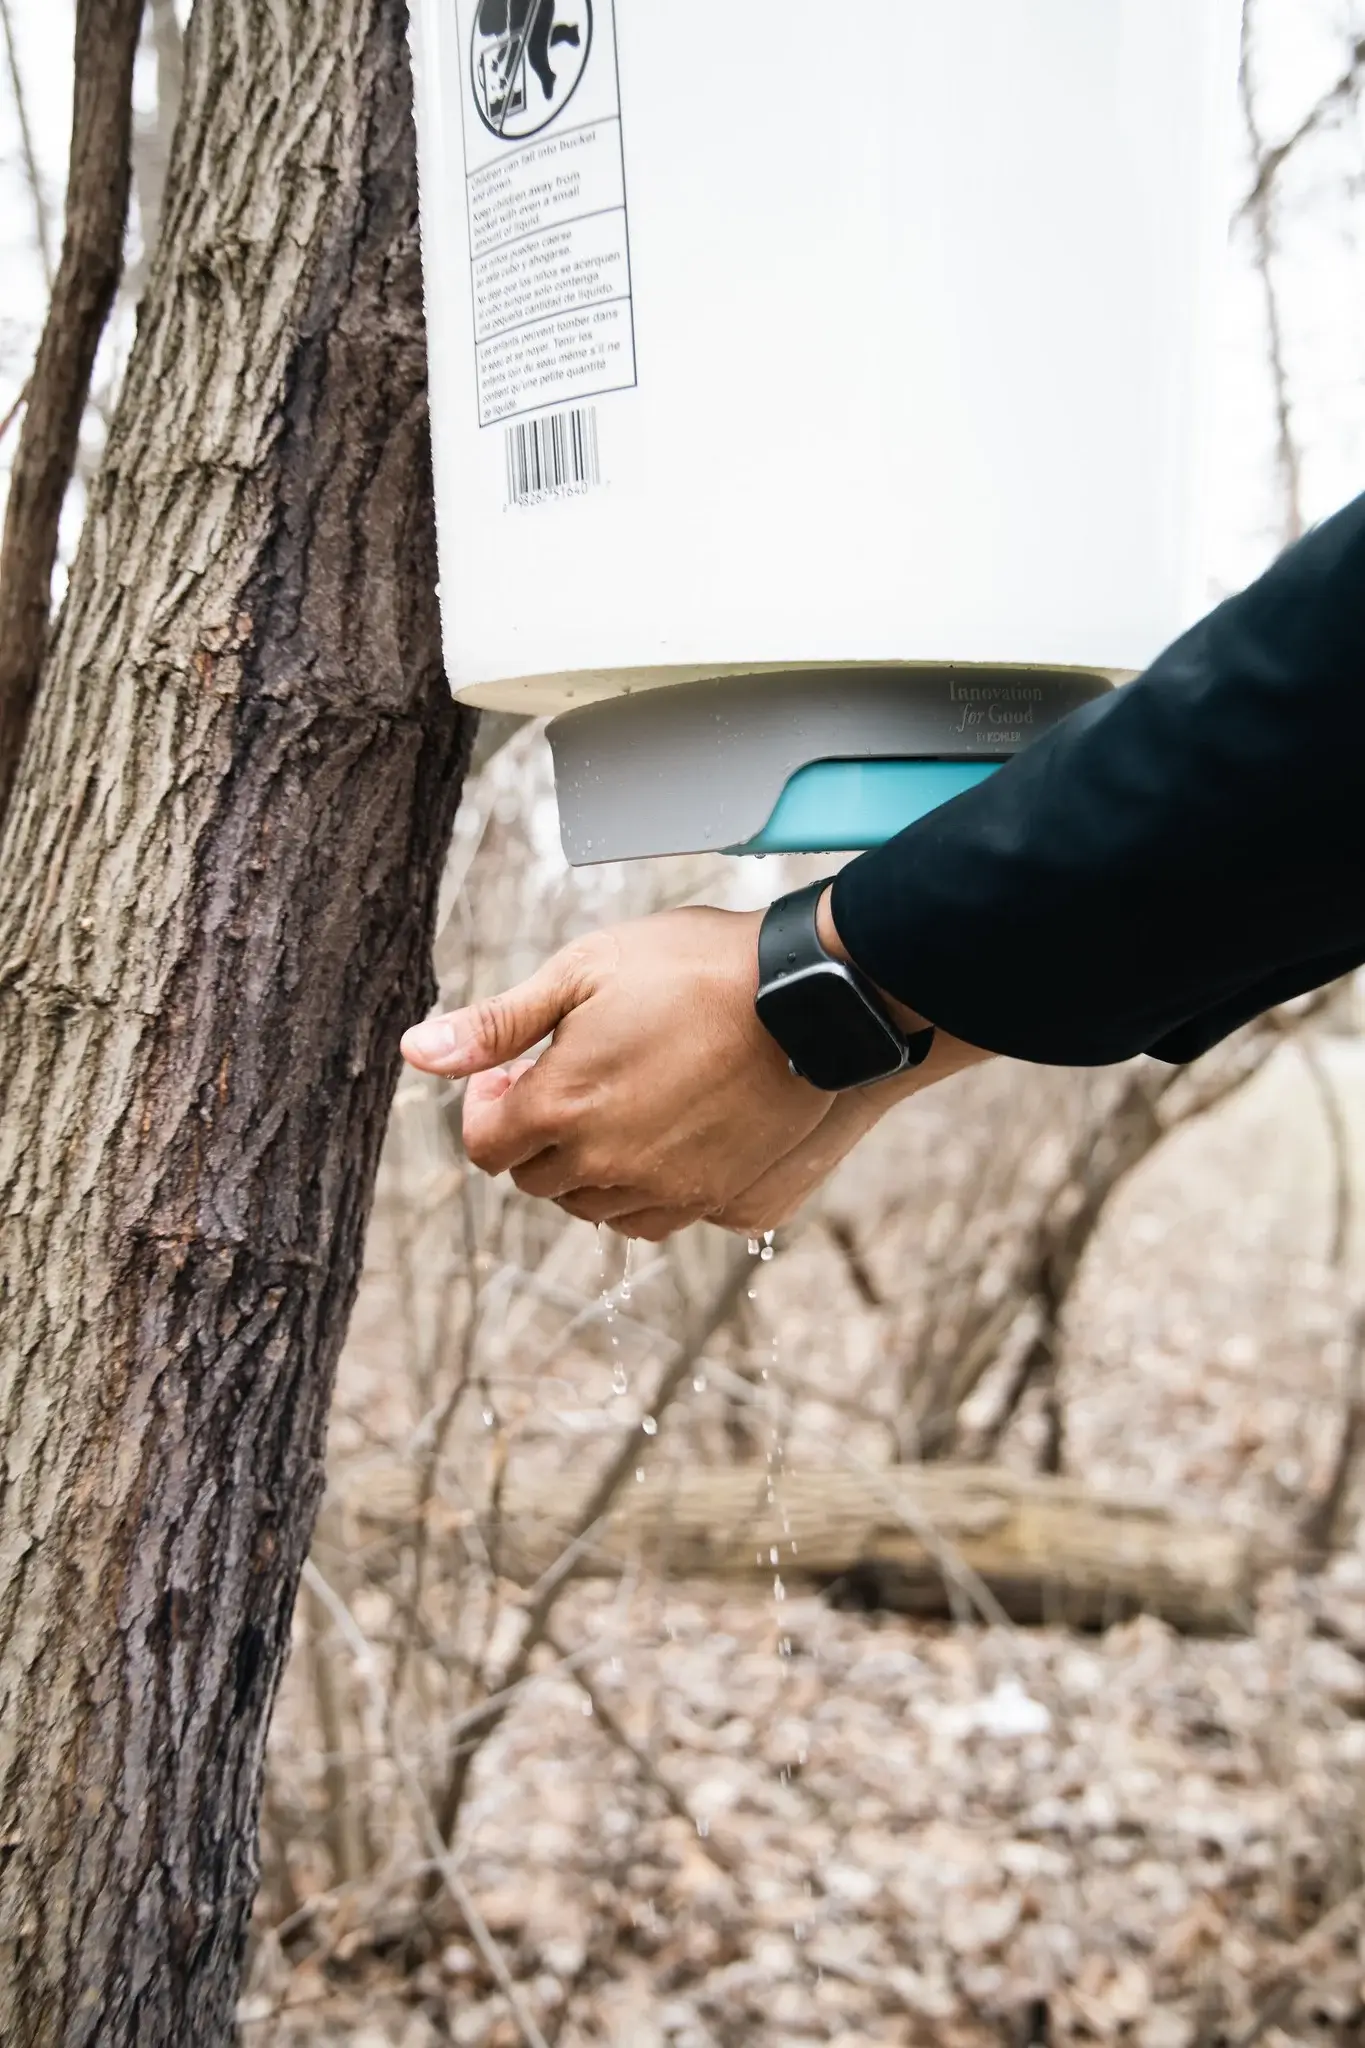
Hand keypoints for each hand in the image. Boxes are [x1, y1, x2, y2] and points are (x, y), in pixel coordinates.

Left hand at [401, 907, 837, 1236]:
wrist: (813, 998)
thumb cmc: (698, 968)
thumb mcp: (584, 971)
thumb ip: (496, 1023)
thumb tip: (416, 1052)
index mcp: (561, 1107)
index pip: (485, 1146)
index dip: (488, 1106)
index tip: (513, 1070)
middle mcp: (607, 1165)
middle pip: (534, 1180)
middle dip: (536, 1132)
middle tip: (568, 1075)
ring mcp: (667, 1192)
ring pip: (593, 1206)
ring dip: (587, 1165)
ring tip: (619, 1101)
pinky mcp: (718, 1202)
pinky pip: (654, 1219)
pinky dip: (641, 1190)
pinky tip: (661, 1137)